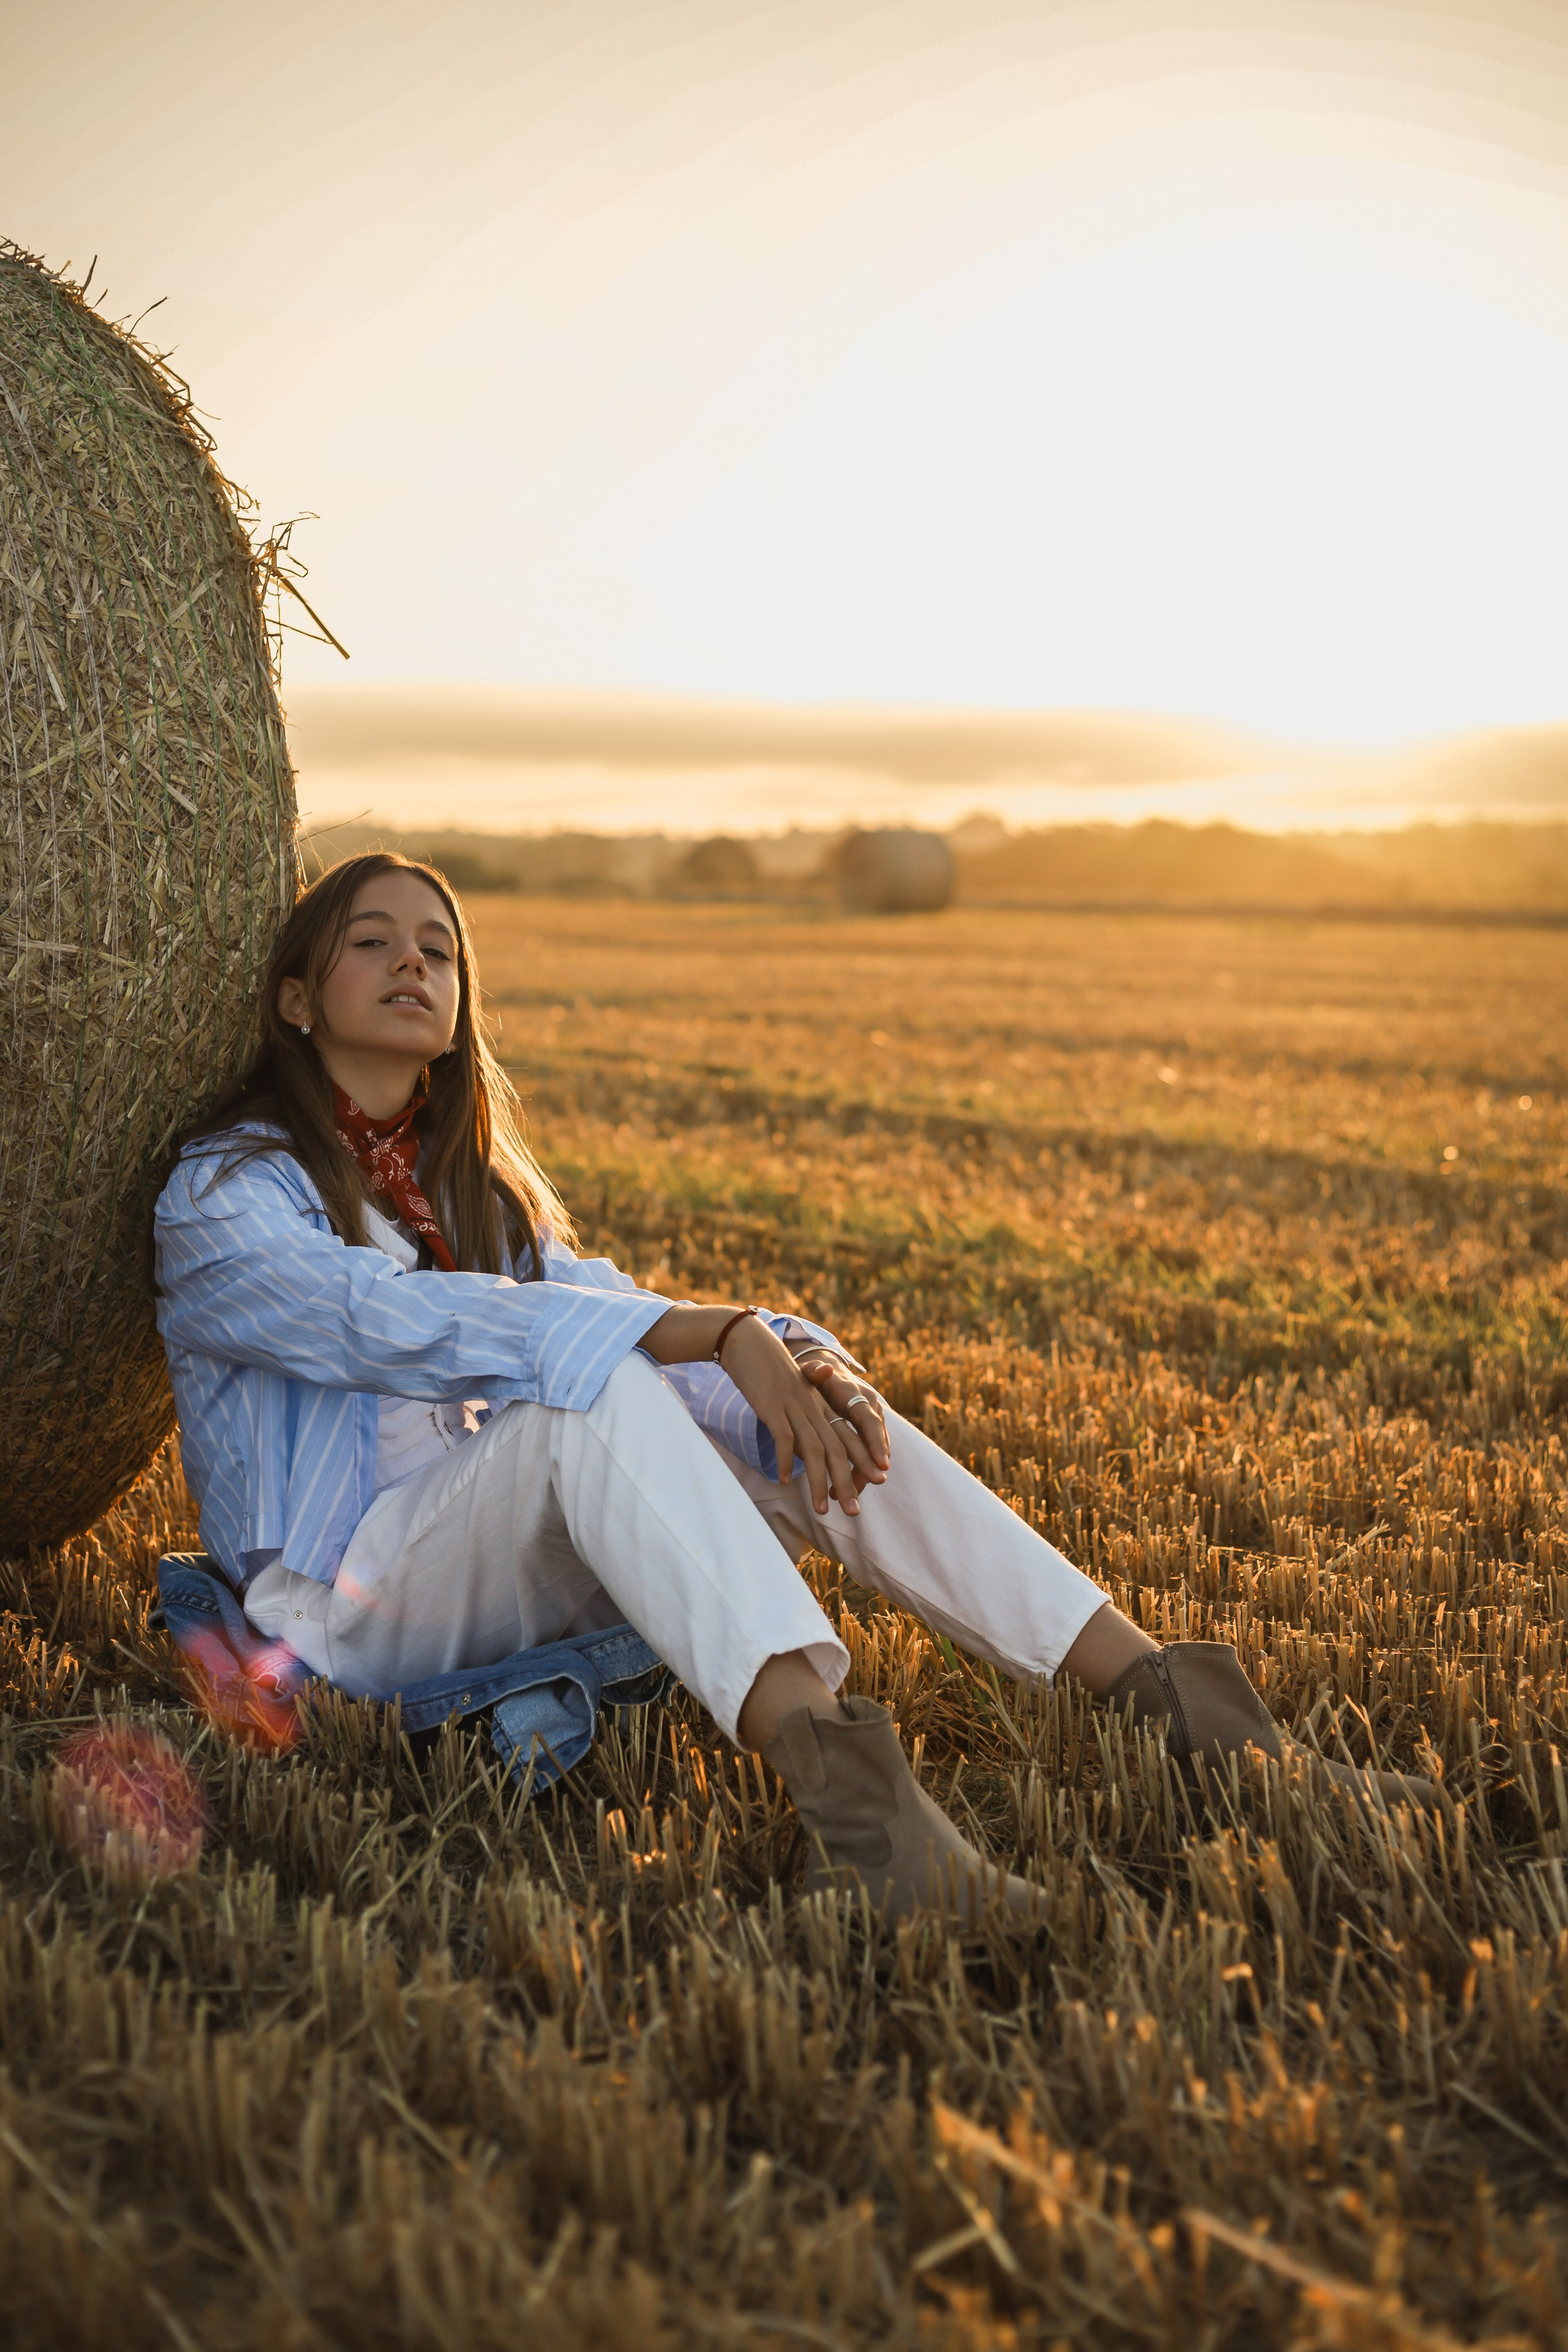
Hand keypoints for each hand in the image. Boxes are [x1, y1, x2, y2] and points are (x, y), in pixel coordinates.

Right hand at [640, 1306, 888, 1513]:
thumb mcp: (792, 1389)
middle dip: (848, 1482)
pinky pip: (783, 1437)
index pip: (847, 1436)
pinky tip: (786, 1480)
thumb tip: (808, 1434)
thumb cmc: (766, 1366)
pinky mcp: (772, 1405)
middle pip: (836, 1449)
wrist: (746, 1339)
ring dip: (819, 1482)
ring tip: (821, 1509)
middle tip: (854, 1512)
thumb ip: (804, 1412)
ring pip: (814, 1449)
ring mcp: (793, 1406)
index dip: (863, 1459)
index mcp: (818, 1404)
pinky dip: (786, 1459)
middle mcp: (812, 1407)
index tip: (878, 1480)